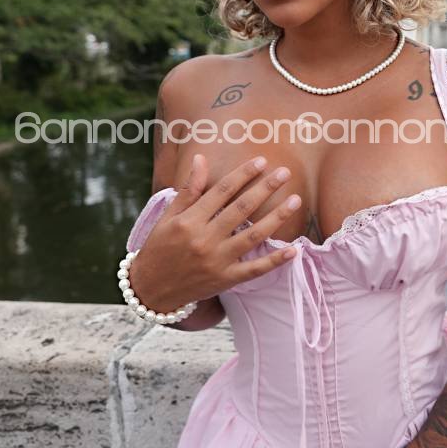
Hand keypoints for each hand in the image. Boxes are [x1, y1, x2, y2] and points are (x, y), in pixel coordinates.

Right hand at [129, 154, 301, 313]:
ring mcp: (217, 261)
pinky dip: (275, 260)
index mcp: (190, 220)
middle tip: (285, 173)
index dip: (243, 174)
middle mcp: (205, 239)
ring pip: (253, 236)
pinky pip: (255, 270)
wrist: (151, 289)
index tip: (261, 161)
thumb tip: (200, 158)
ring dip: (277, 217)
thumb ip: (188, 189)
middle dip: (265, 188)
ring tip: (295, 200)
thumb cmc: (159, 247)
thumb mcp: (168, 217)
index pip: (222, 191)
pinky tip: (293, 250)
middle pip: (241, 208)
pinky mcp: (226, 279)